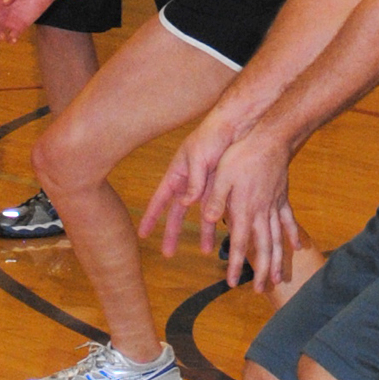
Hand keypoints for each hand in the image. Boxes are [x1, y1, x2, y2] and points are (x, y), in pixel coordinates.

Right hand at [140, 106, 243, 256]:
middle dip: (173, 234)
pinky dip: (221, 220)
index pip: (160, 200)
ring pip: (202, 214)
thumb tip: (185, 204)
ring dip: (204, 231)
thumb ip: (193, 181)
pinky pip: (218, 207)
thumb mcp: (199, 158)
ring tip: (206, 251)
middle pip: (178, 213)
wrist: (236, 124)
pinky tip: (225, 232)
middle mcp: (189, 182)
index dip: (151, 217)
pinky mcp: (222, 185)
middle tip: (168, 254)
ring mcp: (206, 185)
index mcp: (177, 174)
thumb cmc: (212, 136)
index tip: (142, 234)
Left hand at [203, 128, 300, 293]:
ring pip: (277, 240)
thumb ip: (215, 199)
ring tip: (279, 279)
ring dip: (278, 261)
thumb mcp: (221, 176)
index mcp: (243, 209)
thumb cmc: (241, 155)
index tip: (230, 283)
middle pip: (263, 249)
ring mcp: (274, 206)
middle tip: (260, 290)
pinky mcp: (282, 198)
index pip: (238, 243)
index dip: (235, 264)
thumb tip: (206, 219)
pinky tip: (298, 247)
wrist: (270, 138)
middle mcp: (261, 213)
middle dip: (261, 271)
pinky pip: (288, 221)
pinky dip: (293, 235)